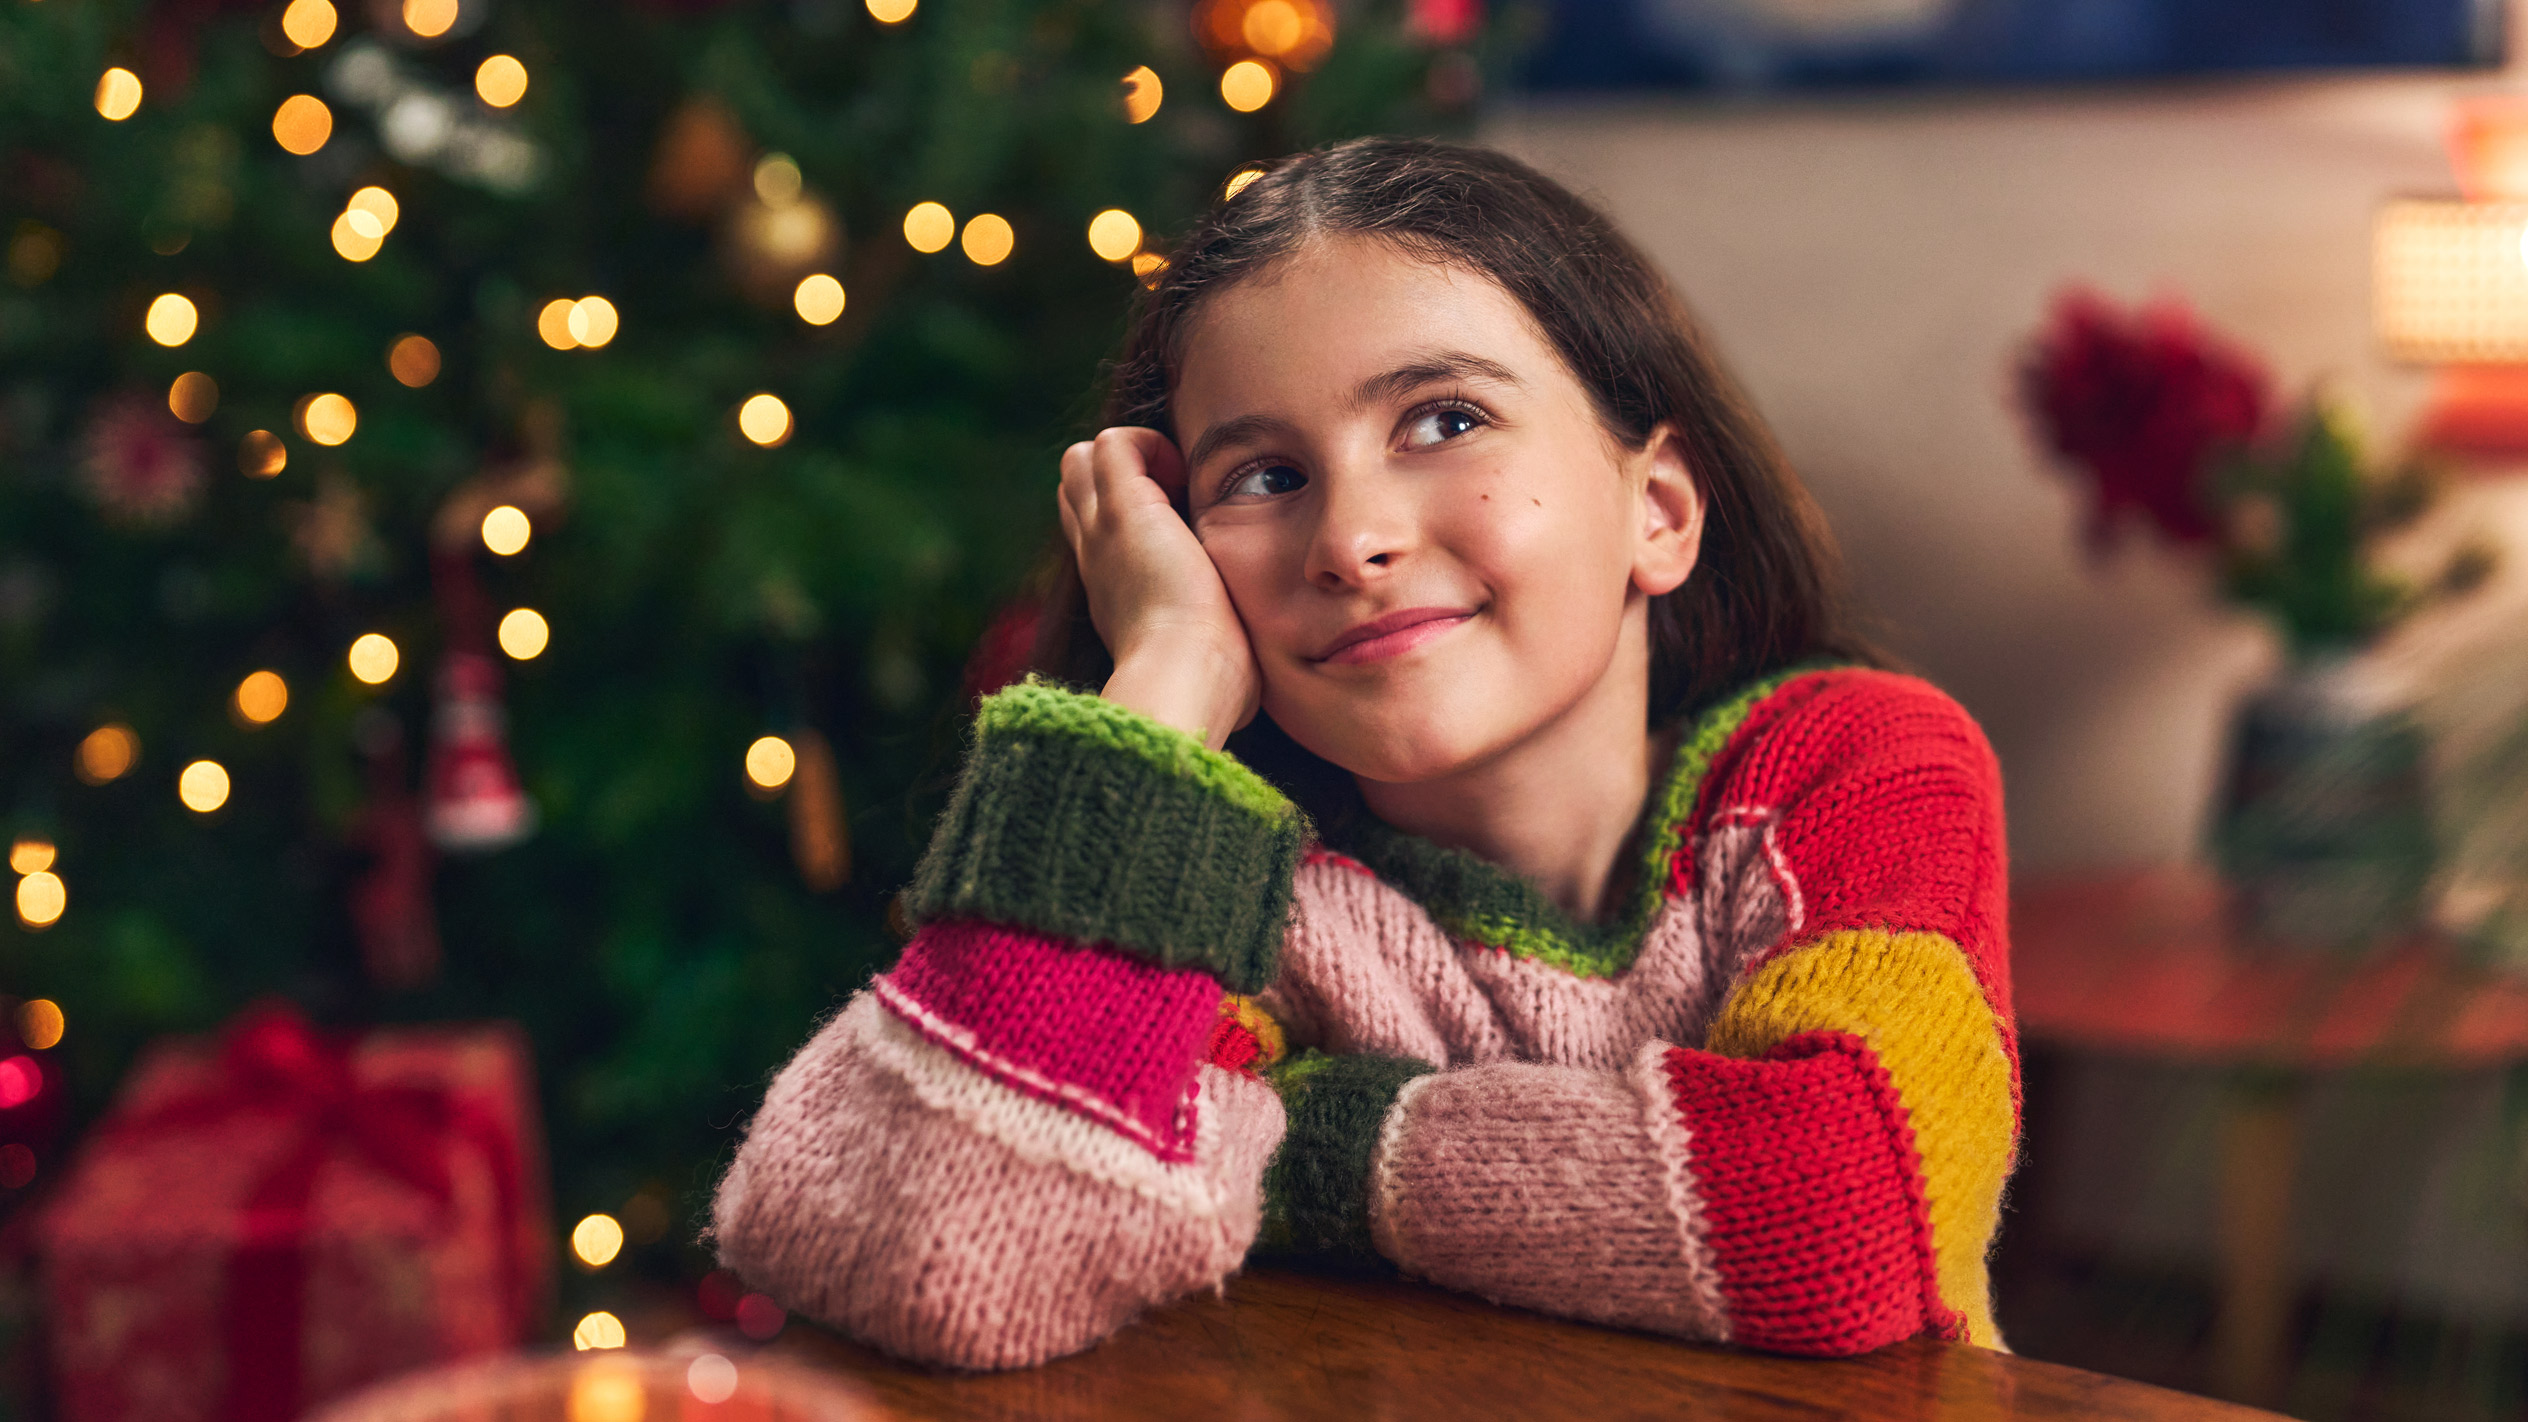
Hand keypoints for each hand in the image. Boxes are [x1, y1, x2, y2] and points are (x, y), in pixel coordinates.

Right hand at [1056, 427, 1259, 749]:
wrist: (1184, 678)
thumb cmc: (1209, 685)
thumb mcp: (1207, 659)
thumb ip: (1216, 647)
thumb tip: (1248, 673)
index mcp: (1115, 594)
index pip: (1096, 535)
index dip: (1130, 516)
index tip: (1180, 533)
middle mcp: (1098, 558)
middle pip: (1077, 491)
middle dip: (1123, 478)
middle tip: (1178, 500)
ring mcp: (1104, 530)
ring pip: (1082, 461)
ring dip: (1131, 457)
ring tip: (1178, 484)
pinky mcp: (1123, 507)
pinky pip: (1113, 443)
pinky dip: (1147, 442)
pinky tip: (1184, 473)